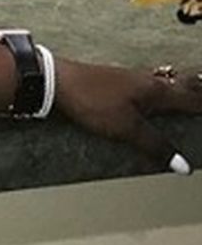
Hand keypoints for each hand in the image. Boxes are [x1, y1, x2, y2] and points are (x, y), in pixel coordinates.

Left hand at [55, 58, 201, 171]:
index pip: (192, 100)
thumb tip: (183, 165)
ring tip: (189, 101)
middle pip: (182, 87)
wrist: (57, 81)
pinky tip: (156, 100)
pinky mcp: (117, 83)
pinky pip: (149, 87)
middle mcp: (147, 82)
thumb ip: (155, 145)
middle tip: (200, 104)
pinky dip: (162, 94)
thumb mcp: (126, 128)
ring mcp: (131, 80)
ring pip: (165, 86)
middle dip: (196, 96)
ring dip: (180, 93)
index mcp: (156, 91)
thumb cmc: (92, 101)